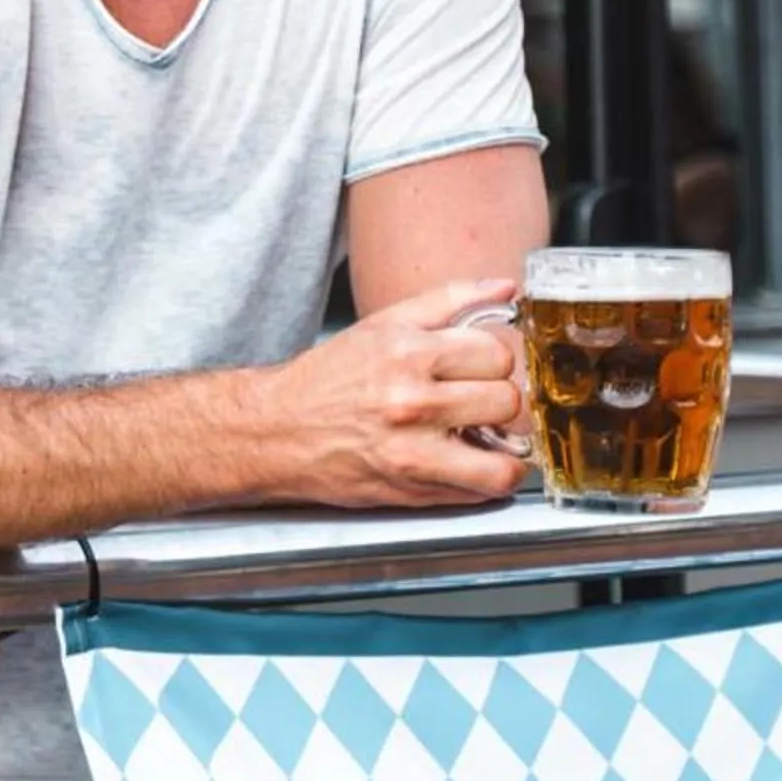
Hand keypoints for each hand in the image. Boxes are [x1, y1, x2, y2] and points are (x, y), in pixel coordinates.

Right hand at [256, 276, 527, 506]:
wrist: (274, 431)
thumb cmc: (326, 380)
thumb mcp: (381, 325)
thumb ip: (448, 301)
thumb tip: (504, 290)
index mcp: (405, 351)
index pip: (497, 352)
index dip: (491, 361)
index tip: (476, 369)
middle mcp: (410, 401)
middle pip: (506, 400)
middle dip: (495, 401)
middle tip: (472, 403)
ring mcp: (413, 451)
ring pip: (507, 454)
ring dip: (501, 447)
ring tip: (477, 437)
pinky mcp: (412, 490)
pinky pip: (484, 489)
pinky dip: (485, 479)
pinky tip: (464, 462)